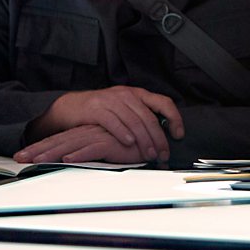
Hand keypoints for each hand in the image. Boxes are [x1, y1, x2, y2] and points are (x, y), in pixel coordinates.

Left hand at [15, 124, 147, 163]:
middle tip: (19, 158)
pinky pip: (92, 149)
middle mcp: (87, 134)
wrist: (148, 140)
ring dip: (52, 153)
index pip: (56, 141)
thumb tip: (69, 164)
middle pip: (57, 142)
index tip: (21, 157)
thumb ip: (87, 156)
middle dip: (37, 150)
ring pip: (70, 145)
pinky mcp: (110, 142)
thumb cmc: (126, 147)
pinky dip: (80, 154)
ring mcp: (98, 136)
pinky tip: (68, 159)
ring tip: (35, 161)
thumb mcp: (102, 152)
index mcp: (83, 135)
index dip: (38, 148)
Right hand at [22, 85, 182, 161]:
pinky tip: (129, 144)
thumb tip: (162, 136)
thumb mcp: (124, 109)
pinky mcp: (96, 108)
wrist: (70, 107)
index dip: (174, 118)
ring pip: (134, 121)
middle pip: (149, 117)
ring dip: (144, 140)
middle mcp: (126, 94)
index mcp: (137, 94)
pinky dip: (123, 133)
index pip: (163, 102)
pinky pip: (113, 122)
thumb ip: (140, 117)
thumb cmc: (101, 112)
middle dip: (159, 138)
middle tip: (163, 154)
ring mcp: (111, 100)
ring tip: (150, 155)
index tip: (179, 135)